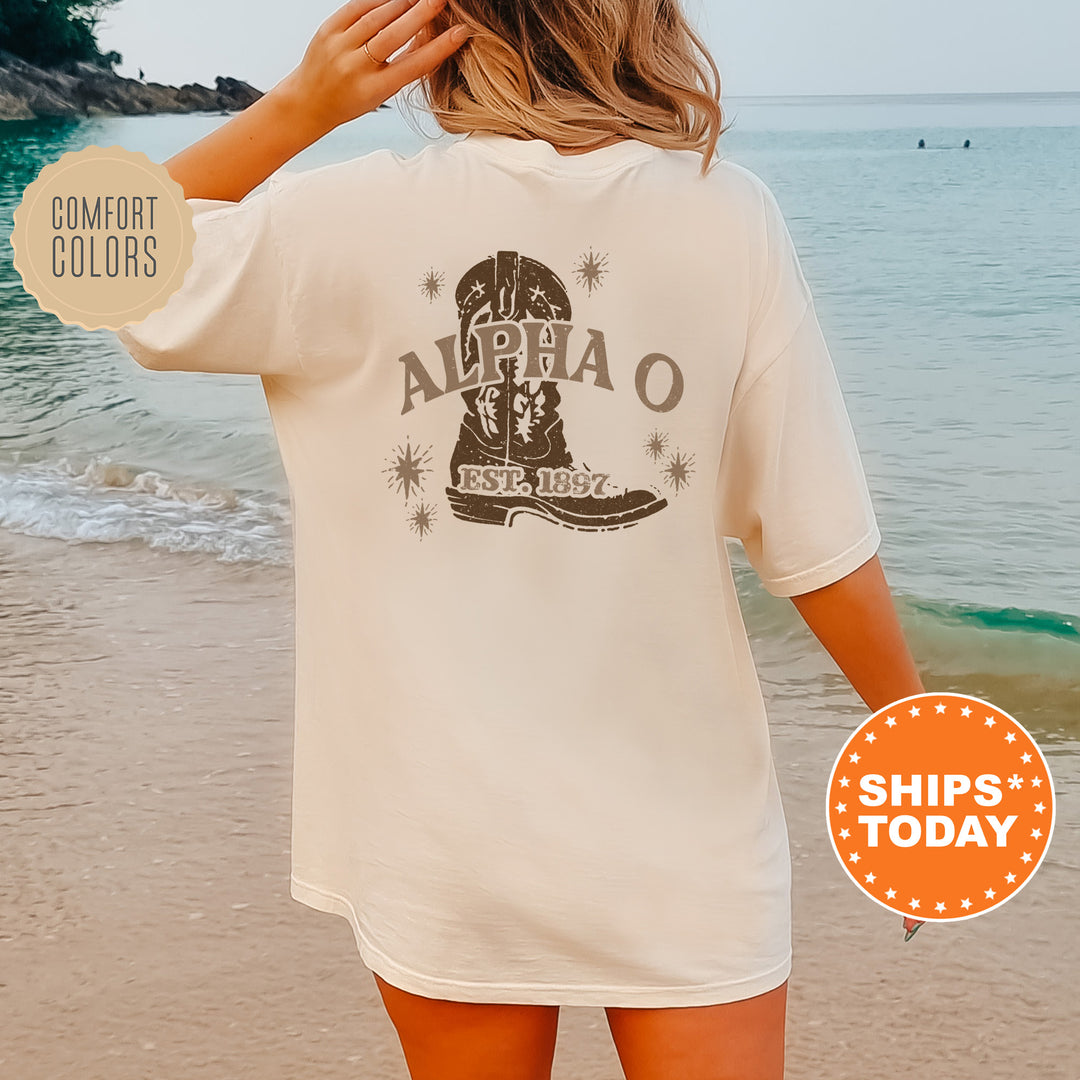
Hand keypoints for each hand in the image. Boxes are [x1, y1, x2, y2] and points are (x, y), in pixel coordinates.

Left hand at [274, 0, 466, 135]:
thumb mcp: (382, 92)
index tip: (459, 33)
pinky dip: (379, 0)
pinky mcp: (327, 29)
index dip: (439, 48)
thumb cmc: (352, 99)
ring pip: (377, 17)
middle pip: (394, 35)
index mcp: (374, 89)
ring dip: (402, 3)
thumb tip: (431, 39)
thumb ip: (403, 68)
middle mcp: (356, 68)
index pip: (413, 66)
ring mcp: (339, 46)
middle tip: (440, 0)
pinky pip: (357, 7)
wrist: (309, 101)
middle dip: (421, 14)